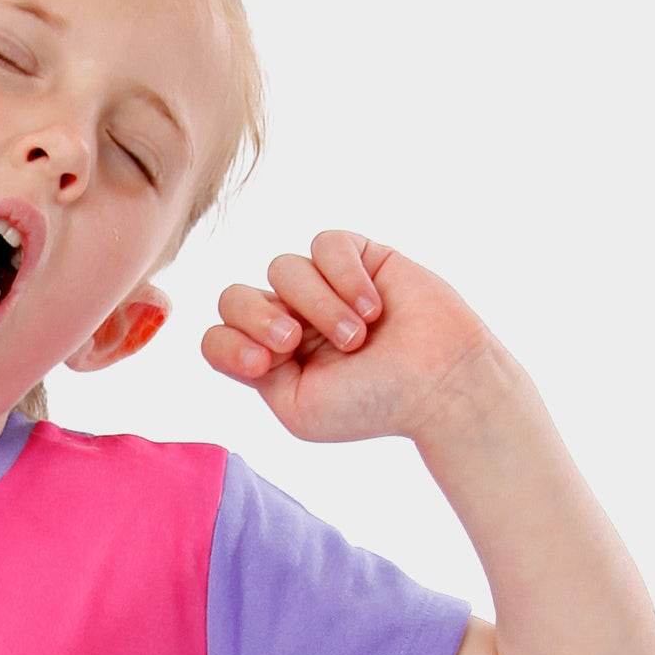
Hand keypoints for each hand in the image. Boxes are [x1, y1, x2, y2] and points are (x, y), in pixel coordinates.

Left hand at [204, 232, 491, 445]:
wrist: (437, 383)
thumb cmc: (371, 404)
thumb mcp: (298, 408)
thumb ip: (252, 373)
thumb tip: (236, 329)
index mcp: (268, 360)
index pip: (217, 337)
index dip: (229, 344)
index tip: (264, 364)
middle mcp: (289, 319)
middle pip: (234, 296)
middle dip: (257, 317)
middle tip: (292, 342)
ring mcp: (321, 286)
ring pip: (281, 268)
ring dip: (318, 306)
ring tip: (356, 337)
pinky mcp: (357, 256)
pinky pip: (325, 245)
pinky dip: (344, 276)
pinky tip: (372, 307)